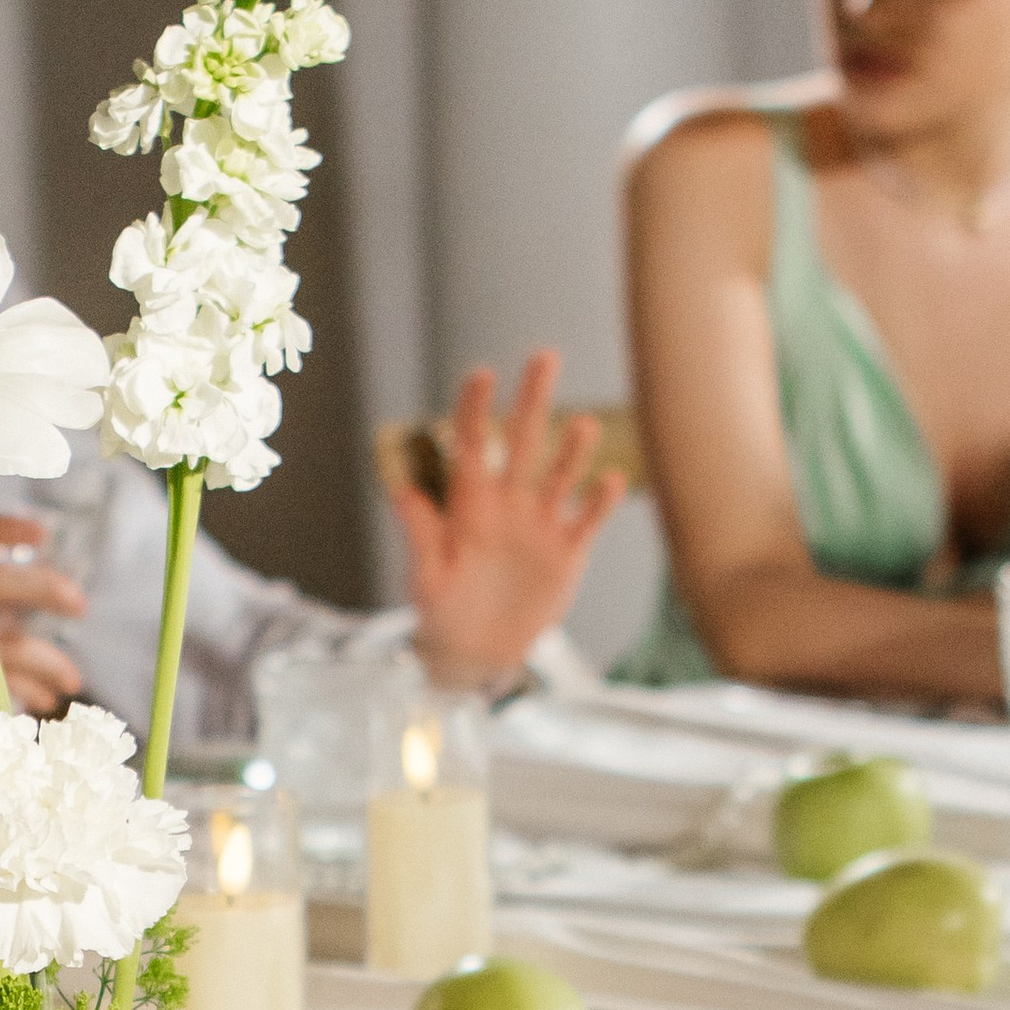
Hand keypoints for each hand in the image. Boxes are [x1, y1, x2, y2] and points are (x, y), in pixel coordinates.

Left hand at [388, 352, 624, 689]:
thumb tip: (397, 488)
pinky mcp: (567, 550)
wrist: (477, 653)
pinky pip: (587, 519)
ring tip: (581, 425)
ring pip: (559, 474)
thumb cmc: (442, 611)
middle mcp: (507, 503)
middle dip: (532, 401)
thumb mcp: (426, 576)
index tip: (483, 373)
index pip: (470, 445)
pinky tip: (611, 480)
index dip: (474, 409)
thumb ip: (418, 533)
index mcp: (468, 504)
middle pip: (521, 442)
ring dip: (571, 449)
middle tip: (545, 356)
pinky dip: (600, 501)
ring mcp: (540, 523)